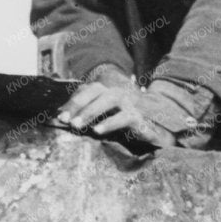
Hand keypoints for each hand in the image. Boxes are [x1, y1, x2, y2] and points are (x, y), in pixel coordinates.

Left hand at [54, 65, 191, 151]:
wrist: (162, 126)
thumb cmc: (129, 122)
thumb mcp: (107, 115)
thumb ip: (89, 111)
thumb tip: (62, 115)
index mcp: (110, 90)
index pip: (88, 90)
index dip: (73, 102)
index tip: (59, 116)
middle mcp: (121, 92)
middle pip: (97, 90)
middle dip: (79, 105)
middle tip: (66, 121)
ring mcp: (132, 102)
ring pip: (111, 99)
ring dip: (92, 111)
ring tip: (77, 125)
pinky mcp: (141, 117)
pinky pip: (125, 117)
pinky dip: (110, 123)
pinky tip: (98, 131)